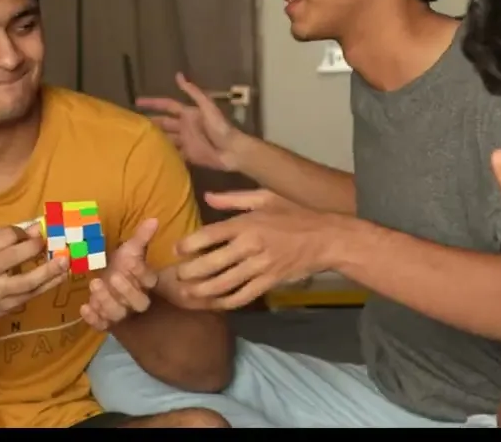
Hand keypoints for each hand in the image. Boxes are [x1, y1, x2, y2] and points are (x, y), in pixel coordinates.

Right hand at [0, 224, 69, 323]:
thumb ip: (10, 238)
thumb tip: (39, 228)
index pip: (6, 236)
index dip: (24, 233)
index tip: (34, 233)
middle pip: (13, 257)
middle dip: (35, 248)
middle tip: (53, 242)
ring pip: (27, 281)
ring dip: (49, 270)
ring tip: (65, 261)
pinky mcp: (9, 306)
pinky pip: (33, 294)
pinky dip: (50, 284)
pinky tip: (62, 275)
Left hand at [81, 219, 160, 330]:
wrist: (106, 278)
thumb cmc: (122, 264)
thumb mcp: (130, 248)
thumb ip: (142, 237)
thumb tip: (154, 219)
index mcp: (145, 283)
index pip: (149, 280)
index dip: (141, 272)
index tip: (130, 261)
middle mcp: (135, 301)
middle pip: (138, 303)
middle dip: (126, 291)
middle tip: (112, 277)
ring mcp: (120, 312)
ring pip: (118, 314)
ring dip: (106, 301)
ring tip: (94, 284)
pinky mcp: (104, 321)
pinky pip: (101, 325)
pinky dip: (93, 318)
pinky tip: (84, 307)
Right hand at [136, 73, 244, 171]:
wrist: (231, 150)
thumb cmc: (220, 127)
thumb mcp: (207, 106)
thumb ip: (193, 92)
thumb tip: (178, 75)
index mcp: (188, 113)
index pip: (167, 105)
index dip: (153, 103)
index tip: (136, 102)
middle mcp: (184, 126)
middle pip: (163, 123)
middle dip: (149, 122)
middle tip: (132, 124)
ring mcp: (185, 141)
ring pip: (166, 139)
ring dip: (154, 139)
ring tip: (137, 140)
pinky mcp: (188, 155)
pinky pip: (173, 155)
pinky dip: (163, 155)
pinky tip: (150, 156)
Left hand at [173, 190, 328, 308]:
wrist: (325, 238)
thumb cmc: (294, 214)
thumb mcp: (265, 197)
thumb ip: (234, 198)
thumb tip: (206, 197)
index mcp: (247, 223)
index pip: (210, 234)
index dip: (188, 244)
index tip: (176, 249)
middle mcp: (251, 246)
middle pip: (211, 263)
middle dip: (189, 272)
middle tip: (175, 276)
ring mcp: (260, 267)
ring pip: (223, 284)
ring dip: (201, 291)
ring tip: (186, 293)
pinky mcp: (269, 283)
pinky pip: (243, 296)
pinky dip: (226, 303)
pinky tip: (214, 303)